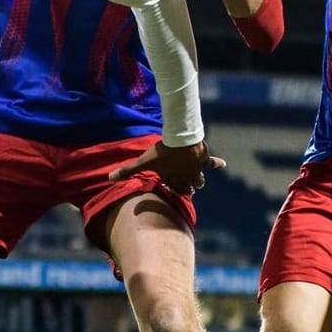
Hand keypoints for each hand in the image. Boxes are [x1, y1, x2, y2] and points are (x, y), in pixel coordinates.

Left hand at [108, 140, 225, 191]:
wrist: (180, 140)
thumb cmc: (161, 153)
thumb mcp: (143, 161)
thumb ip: (127, 170)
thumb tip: (109, 178)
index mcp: (172, 180)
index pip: (174, 191)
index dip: (173, 191)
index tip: (172, 191)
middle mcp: (186, 178)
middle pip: (188, 187)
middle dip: (186, 188)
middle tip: (187, 190)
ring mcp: (196, 170)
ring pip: (199, 180)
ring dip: (198, 180)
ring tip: (198, 181)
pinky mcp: (204, 159)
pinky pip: (212, 163)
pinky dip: (216, 163)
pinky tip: (223, 164)